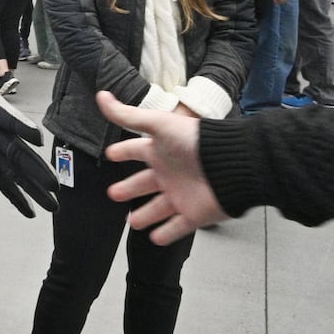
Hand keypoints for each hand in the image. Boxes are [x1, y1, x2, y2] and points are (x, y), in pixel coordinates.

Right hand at [0, 10, 58, 216]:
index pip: (5, 118)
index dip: (20, 127)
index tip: (39, 138)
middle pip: (15, 156)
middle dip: (37, 175)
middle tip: (57, 190)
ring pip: (12, 174)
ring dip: (32, 192)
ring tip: (51, 209)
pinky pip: (0, 180)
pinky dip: (13, 195)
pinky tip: (29, 210)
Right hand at [97, 92, 225, 243]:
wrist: (232, 164)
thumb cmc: (195, 141)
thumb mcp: (158, 124)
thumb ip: (128, 115)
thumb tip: (101, 96)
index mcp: (161, 151)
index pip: (136, 150)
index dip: (123, 152)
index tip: (111, 154)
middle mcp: (170, 173)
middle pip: (144, 183)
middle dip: (129, 189)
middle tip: (113, 194)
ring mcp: (181, 195)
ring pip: (158, 208)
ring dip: (145, 215)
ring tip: (133, 222)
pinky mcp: (193, 215)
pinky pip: (178, 227)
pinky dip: (167, 234)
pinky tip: (155, 238)